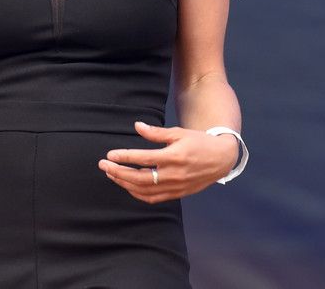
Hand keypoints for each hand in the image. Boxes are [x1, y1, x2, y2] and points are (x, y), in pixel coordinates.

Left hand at [98, 121, 238, 203]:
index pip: (143, 159)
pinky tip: (127, 185)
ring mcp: (175, 187)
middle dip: (118, 172)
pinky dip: (137, 193)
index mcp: (174, 157)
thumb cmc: (199, 142)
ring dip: (124, 183)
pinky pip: (153, 198)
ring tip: (111, 174)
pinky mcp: (177, 194)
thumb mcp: (179, 133)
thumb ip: (156, 133)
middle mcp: (174, 174)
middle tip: (103, 165)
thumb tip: (137, 126)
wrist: (220, 159)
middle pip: (140, 178)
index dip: (125, 157)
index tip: (110, 155)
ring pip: (144, 190)